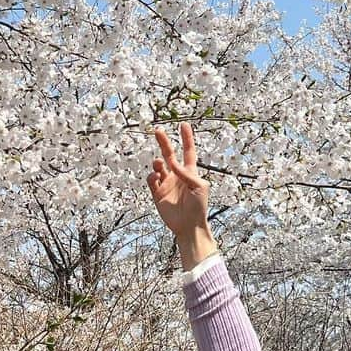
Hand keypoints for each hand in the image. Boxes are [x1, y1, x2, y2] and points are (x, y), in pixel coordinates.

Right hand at [147, 121, 209, 240]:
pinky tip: (155, 177)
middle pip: (169, 154)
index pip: (188, 151)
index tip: (183, 125)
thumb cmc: (199, 207)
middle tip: (157, 130)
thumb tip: (173, 163)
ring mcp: (166, 184)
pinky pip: (151, 180)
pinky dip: (151, 176)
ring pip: (158, 166)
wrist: (189, 226)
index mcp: (189, 172)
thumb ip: (187, 174)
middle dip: (163, 142)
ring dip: (157, 162)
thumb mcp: (200, 187)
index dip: (186, 138)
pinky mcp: (157, 193)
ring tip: (159, 164)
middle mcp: (177, 176)